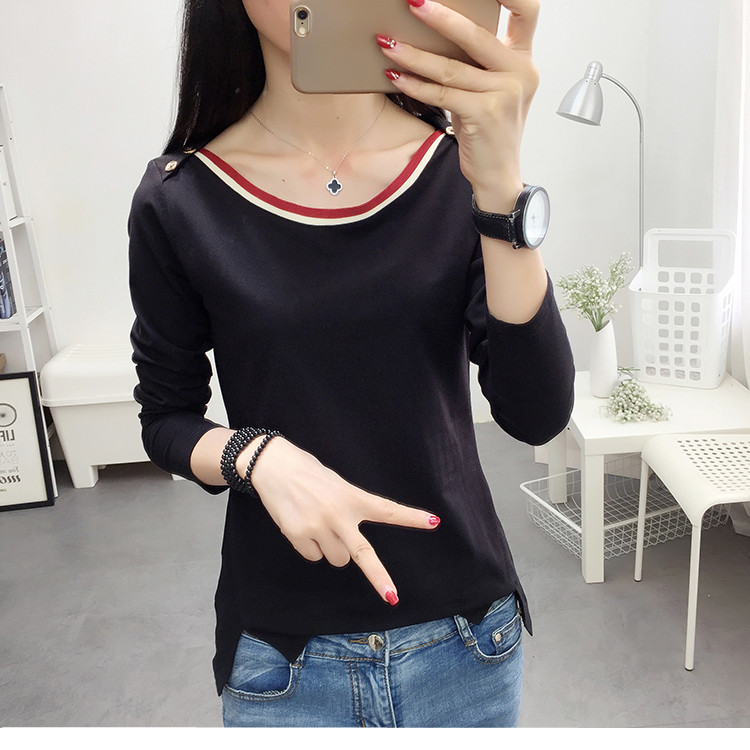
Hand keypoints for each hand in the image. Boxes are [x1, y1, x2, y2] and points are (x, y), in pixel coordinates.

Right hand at [244, 436, 439, 604]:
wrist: (273, 465)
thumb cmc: (308, 473)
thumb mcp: (336, 485)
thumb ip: (348, 509)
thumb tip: (348, 545)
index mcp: (353, 497)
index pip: (387, 509)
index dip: (411, 517)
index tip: (434, 522)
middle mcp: (339, 514)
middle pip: (363, 555)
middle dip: (379, 577)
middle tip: (392, 596)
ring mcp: (319, 527)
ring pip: (336, 558)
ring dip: (332, 549)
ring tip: (318, 524)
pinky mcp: (299, 536)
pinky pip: (313, 556)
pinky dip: (310, 547)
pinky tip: (302, 526)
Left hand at [378, 0, 539, 210]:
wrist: (498, 174)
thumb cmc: (490, 132)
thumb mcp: (491, 91)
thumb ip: (477, 63)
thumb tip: (436, 34)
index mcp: (523, 61)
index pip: (526, 11)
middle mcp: (520, 73)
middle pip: (477, 34)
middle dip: (440, 16)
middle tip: (412, 2)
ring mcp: (504, 94)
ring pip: (451, 67)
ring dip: (413, 55)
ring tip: (387, 43)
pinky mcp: (485, 114)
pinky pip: (442, 94)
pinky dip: (415, 85)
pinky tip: (395, 76)